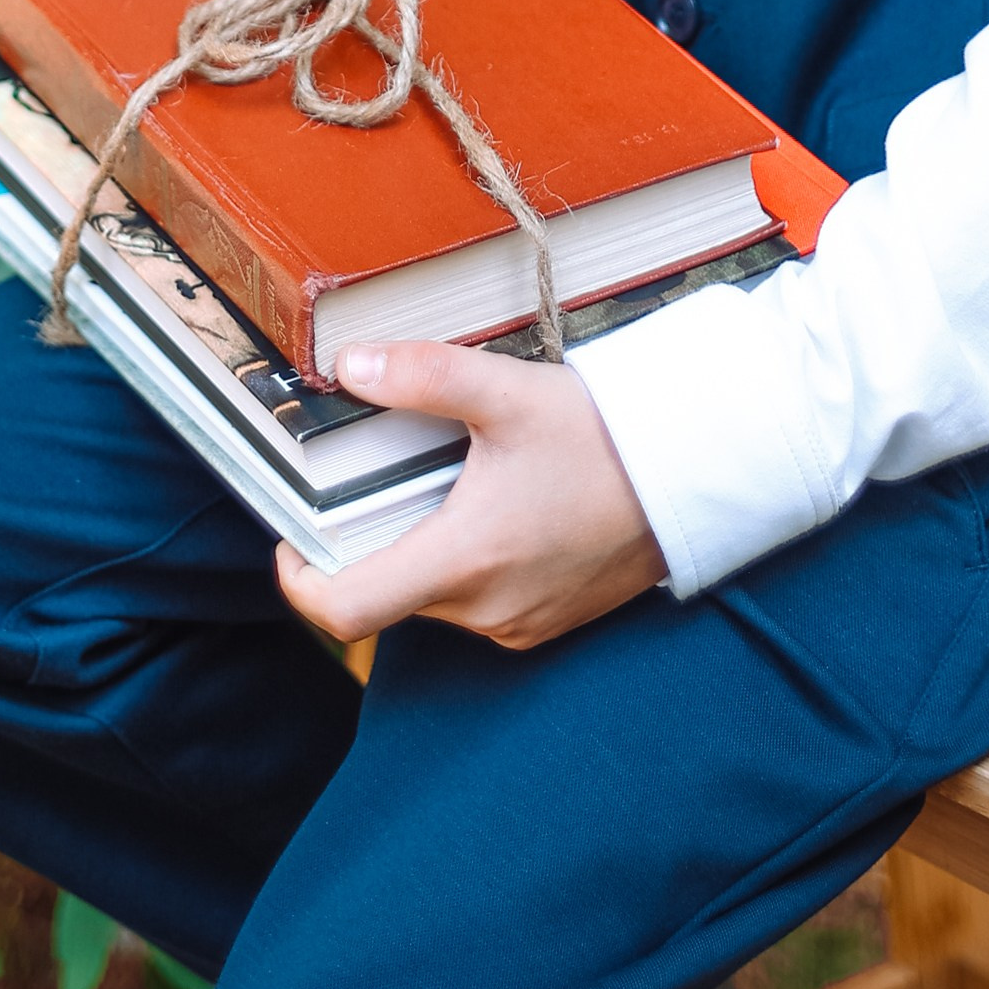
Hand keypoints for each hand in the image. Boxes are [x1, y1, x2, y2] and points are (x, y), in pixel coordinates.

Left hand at [274, 341, 666, 651]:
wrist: (698, 477)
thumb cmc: (608, 440)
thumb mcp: (508, 394)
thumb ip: (422, 376)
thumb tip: (350, 365)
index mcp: (464, 561)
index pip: (345, 611)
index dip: (300, 581)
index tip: (290, 540)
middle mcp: (486, 610)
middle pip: (387, 594)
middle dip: (371, 540)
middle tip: (380, 478)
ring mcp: (520, 624)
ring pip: (434, 598)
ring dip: (423, 547)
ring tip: (451, 481)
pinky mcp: (548, 622)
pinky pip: (479, 603)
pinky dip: (467, 561)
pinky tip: (495, 505)